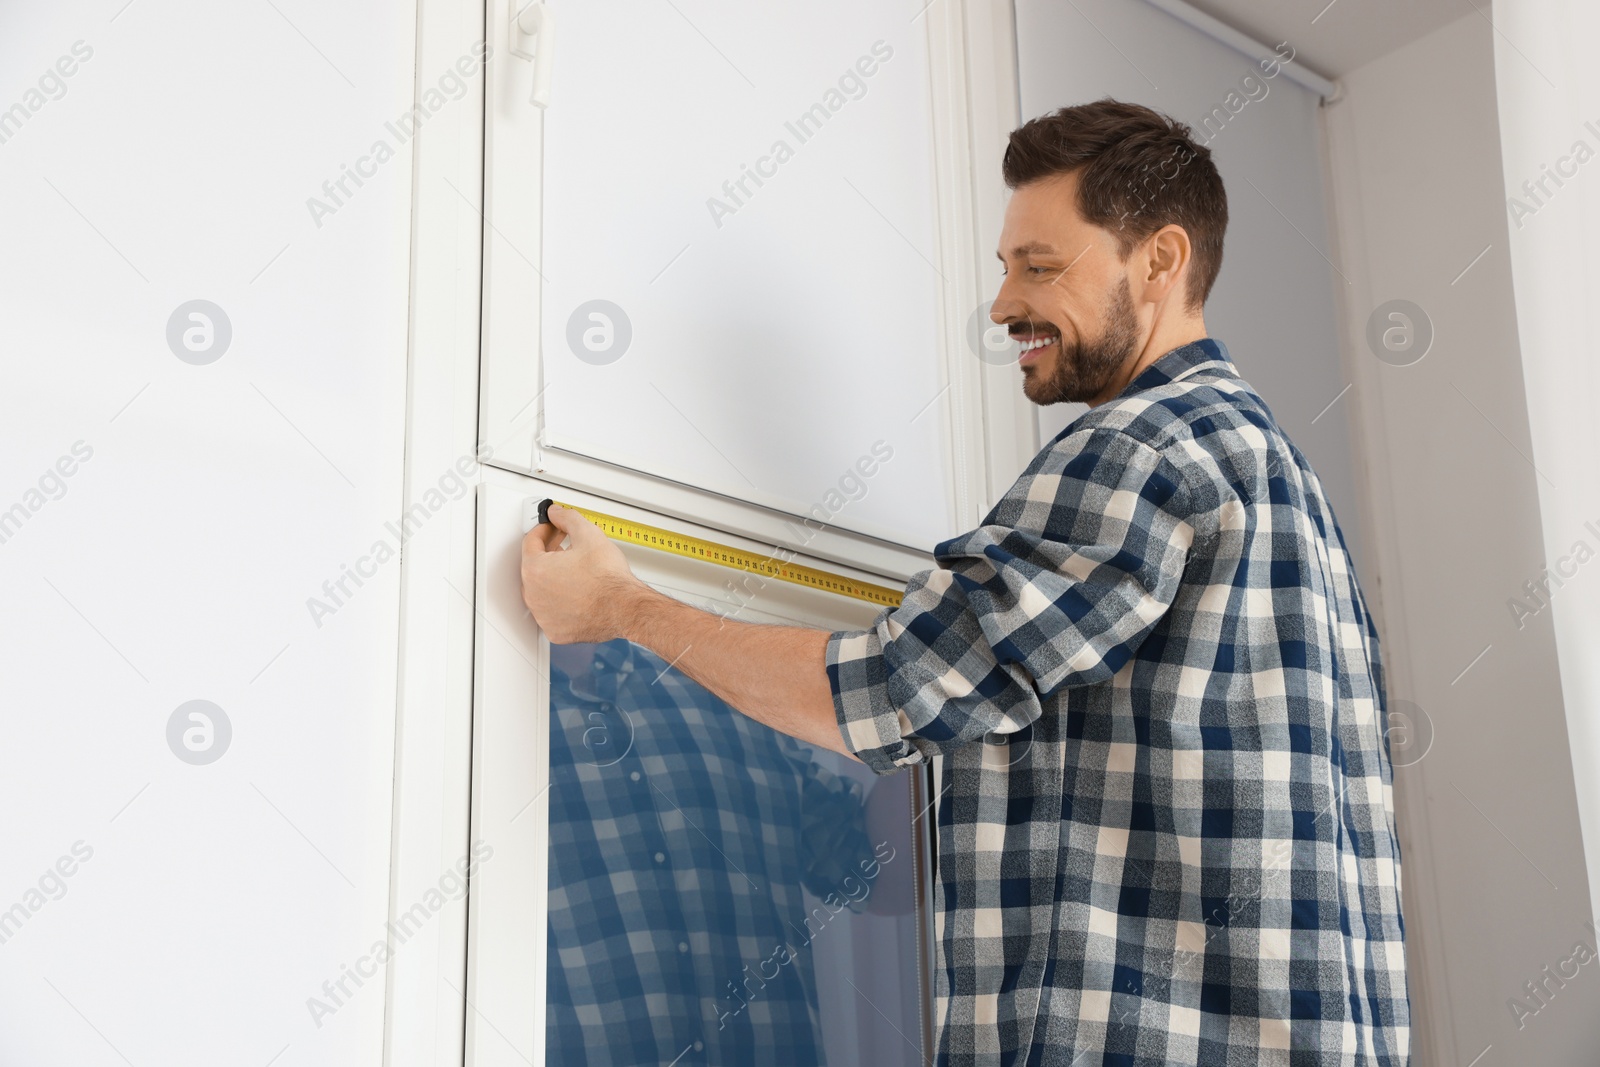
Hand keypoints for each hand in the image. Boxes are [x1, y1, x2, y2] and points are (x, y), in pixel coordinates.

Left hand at [520, 504, 643, 643]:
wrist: (625, 608)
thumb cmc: (608, 579)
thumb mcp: (589, 535)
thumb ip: (567, 518)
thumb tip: (557, 512)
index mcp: (535, 570)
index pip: (530, 542)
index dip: (544, 530)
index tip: (553, 528)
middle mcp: (533, 595)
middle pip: (534, 567)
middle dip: (548, 553)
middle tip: (564, 544)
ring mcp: (543, 615)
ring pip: (542, 591)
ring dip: (552, 578)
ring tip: (573, 568)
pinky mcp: (555, 630)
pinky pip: (552, 612)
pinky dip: (559, 602)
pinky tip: (575, 592)